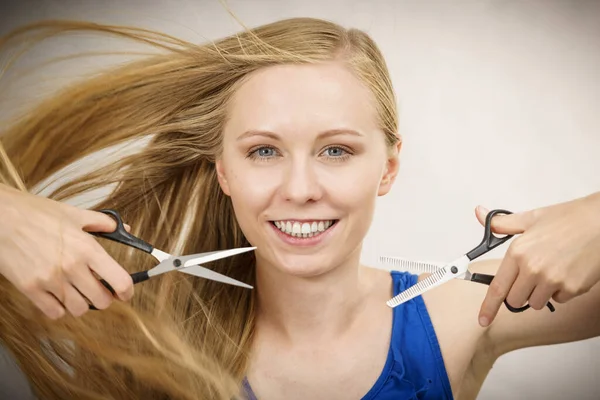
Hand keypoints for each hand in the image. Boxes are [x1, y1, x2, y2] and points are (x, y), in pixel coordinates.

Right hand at [0, 184, 133, 318]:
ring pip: (79, 310)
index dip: (127, 291)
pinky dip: (59, 308)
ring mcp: (50, 280)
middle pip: (102, 301)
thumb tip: (125, 229)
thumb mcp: (74, 213)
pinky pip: (54, 313)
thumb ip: (103, 223)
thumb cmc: (35, 213)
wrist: (0, 217)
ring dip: (82, 304)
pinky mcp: (30, 289)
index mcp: (88, 248)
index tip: (125, 293)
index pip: (120, 281)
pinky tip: (58, 294)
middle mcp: (72, 267)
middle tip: (99, 289)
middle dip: (104, 297)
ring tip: (77, 291)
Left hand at [475, 192, 599, 326]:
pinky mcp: (572, 288)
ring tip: (551, 270)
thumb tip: (479, 214)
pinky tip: (566, 272)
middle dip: (519, 292)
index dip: (488, 307)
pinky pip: (558, 300)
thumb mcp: (531, 218)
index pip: (497, 288)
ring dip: (539, 293)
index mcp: (518, 252)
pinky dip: (560, 291)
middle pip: (515, 300)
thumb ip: (503, 223)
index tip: (483, 319)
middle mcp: (533, 268)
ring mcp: (553, 280)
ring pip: (535, 303)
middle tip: (530, 276)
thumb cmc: (570, 219)